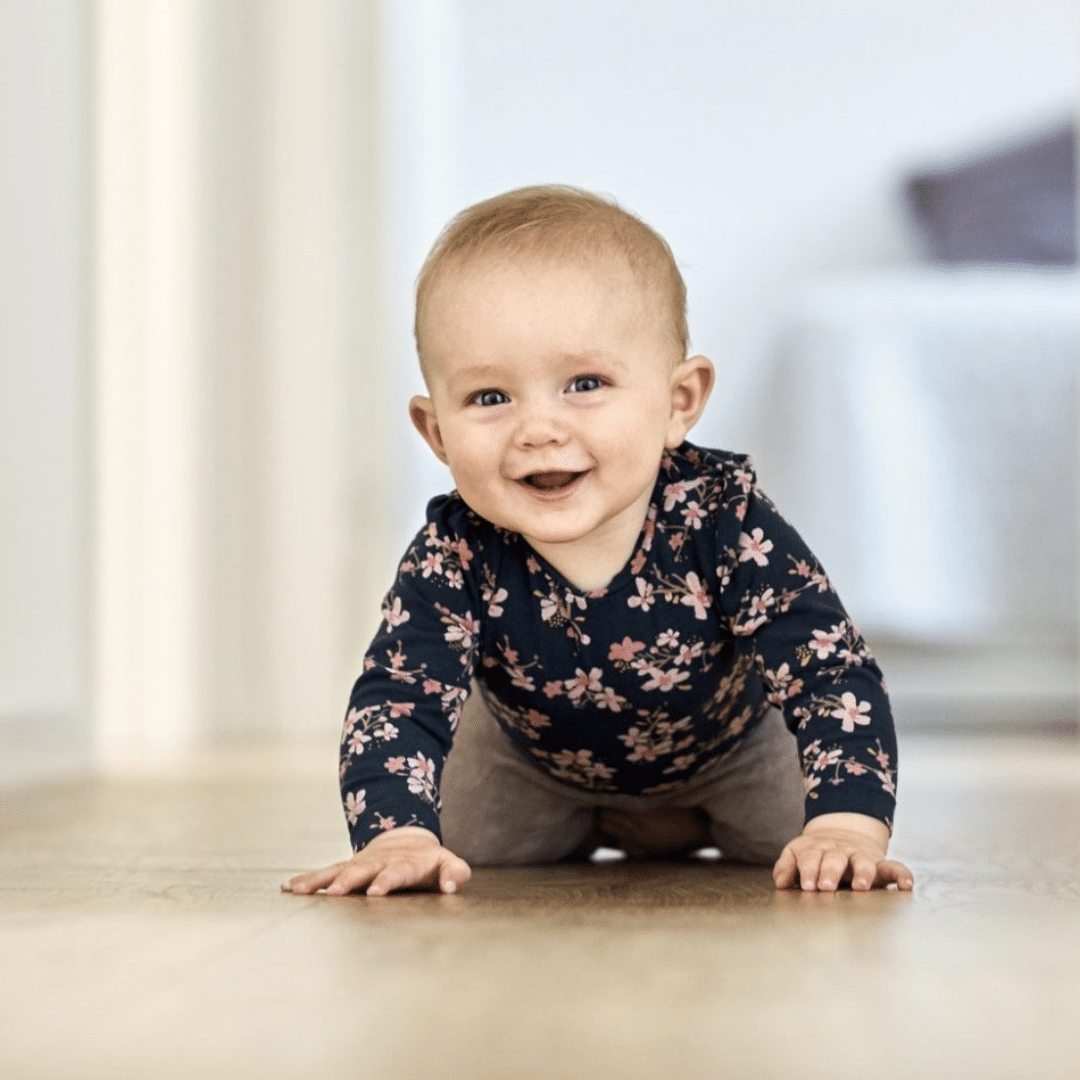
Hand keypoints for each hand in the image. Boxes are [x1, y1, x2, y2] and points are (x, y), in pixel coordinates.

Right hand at [281, 826, 471, 896]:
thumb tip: (450, 886)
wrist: (408, 841)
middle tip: (335, 893)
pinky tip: (289, 888)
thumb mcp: (449, 865)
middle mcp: (379, 862)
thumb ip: (454, 874)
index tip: (375, 891)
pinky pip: (325, 873)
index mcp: (405, 863)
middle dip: (348, 881)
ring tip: (300, 890)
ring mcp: (361, 864)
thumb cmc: (430, 862)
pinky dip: (308, 880)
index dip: (387, 880)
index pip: (397, 872)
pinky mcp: (347, 868)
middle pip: (362, 870)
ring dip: (320, 880)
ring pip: (339, 870)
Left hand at [772, 812, 913, 891]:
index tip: (807, 885)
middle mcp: (839, 852)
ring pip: (863, 863)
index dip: (808, 870)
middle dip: (830, 872)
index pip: (810, 857)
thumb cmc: (816, 852)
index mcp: (817, 849)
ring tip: (860, 886)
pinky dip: (902, 875)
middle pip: (835, 859)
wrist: (842, 832)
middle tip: (825, 887)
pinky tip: (907, 886)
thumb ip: (787, 866)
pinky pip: (894, 868)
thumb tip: (780, 883)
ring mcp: (860, 856)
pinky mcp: (880, 864)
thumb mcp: (798, 853)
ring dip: (862, 874)